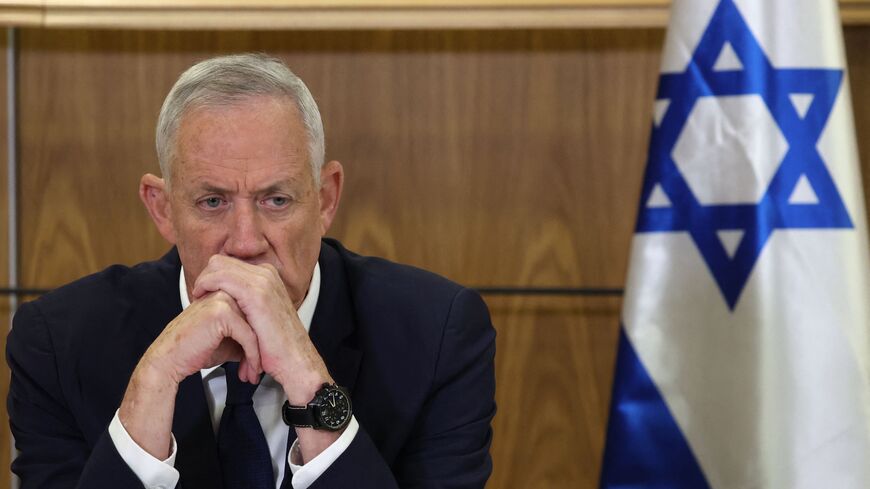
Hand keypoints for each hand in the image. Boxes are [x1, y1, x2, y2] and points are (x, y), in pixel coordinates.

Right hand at [119, 290, 261, 458]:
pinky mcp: (221, 312)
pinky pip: (248, 336)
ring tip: (255, 374)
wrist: (170, 359)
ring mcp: (223, 300)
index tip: (263, 361)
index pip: (256, 315)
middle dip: (262, 348)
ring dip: (259, 355)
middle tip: (261, 370)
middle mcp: (226, 292)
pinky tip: (250, 372)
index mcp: (227, 293)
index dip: (261, 339)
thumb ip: (246, 334)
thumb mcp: (228, 341)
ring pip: (256, 329)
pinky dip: (252, 357)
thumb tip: (267, 342)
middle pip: (258, 321)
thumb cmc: (196, 350)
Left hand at [191, 255, 331, 403]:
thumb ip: (245, 303)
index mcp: (268, 276)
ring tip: (197, 299)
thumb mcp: (260, 317)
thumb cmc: (277, 346)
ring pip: (218, 265)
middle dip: (205, 277)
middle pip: (221, 260)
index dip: (212, 277)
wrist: (295, 360)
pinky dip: (206, 286)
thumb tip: (225, 300)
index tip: (204, 295)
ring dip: (203, 281)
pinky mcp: (255, 293)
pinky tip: (201, 300)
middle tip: (198, 296)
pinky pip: (220, 277)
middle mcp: (266, 273)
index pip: (229, 263)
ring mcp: (262, 281)